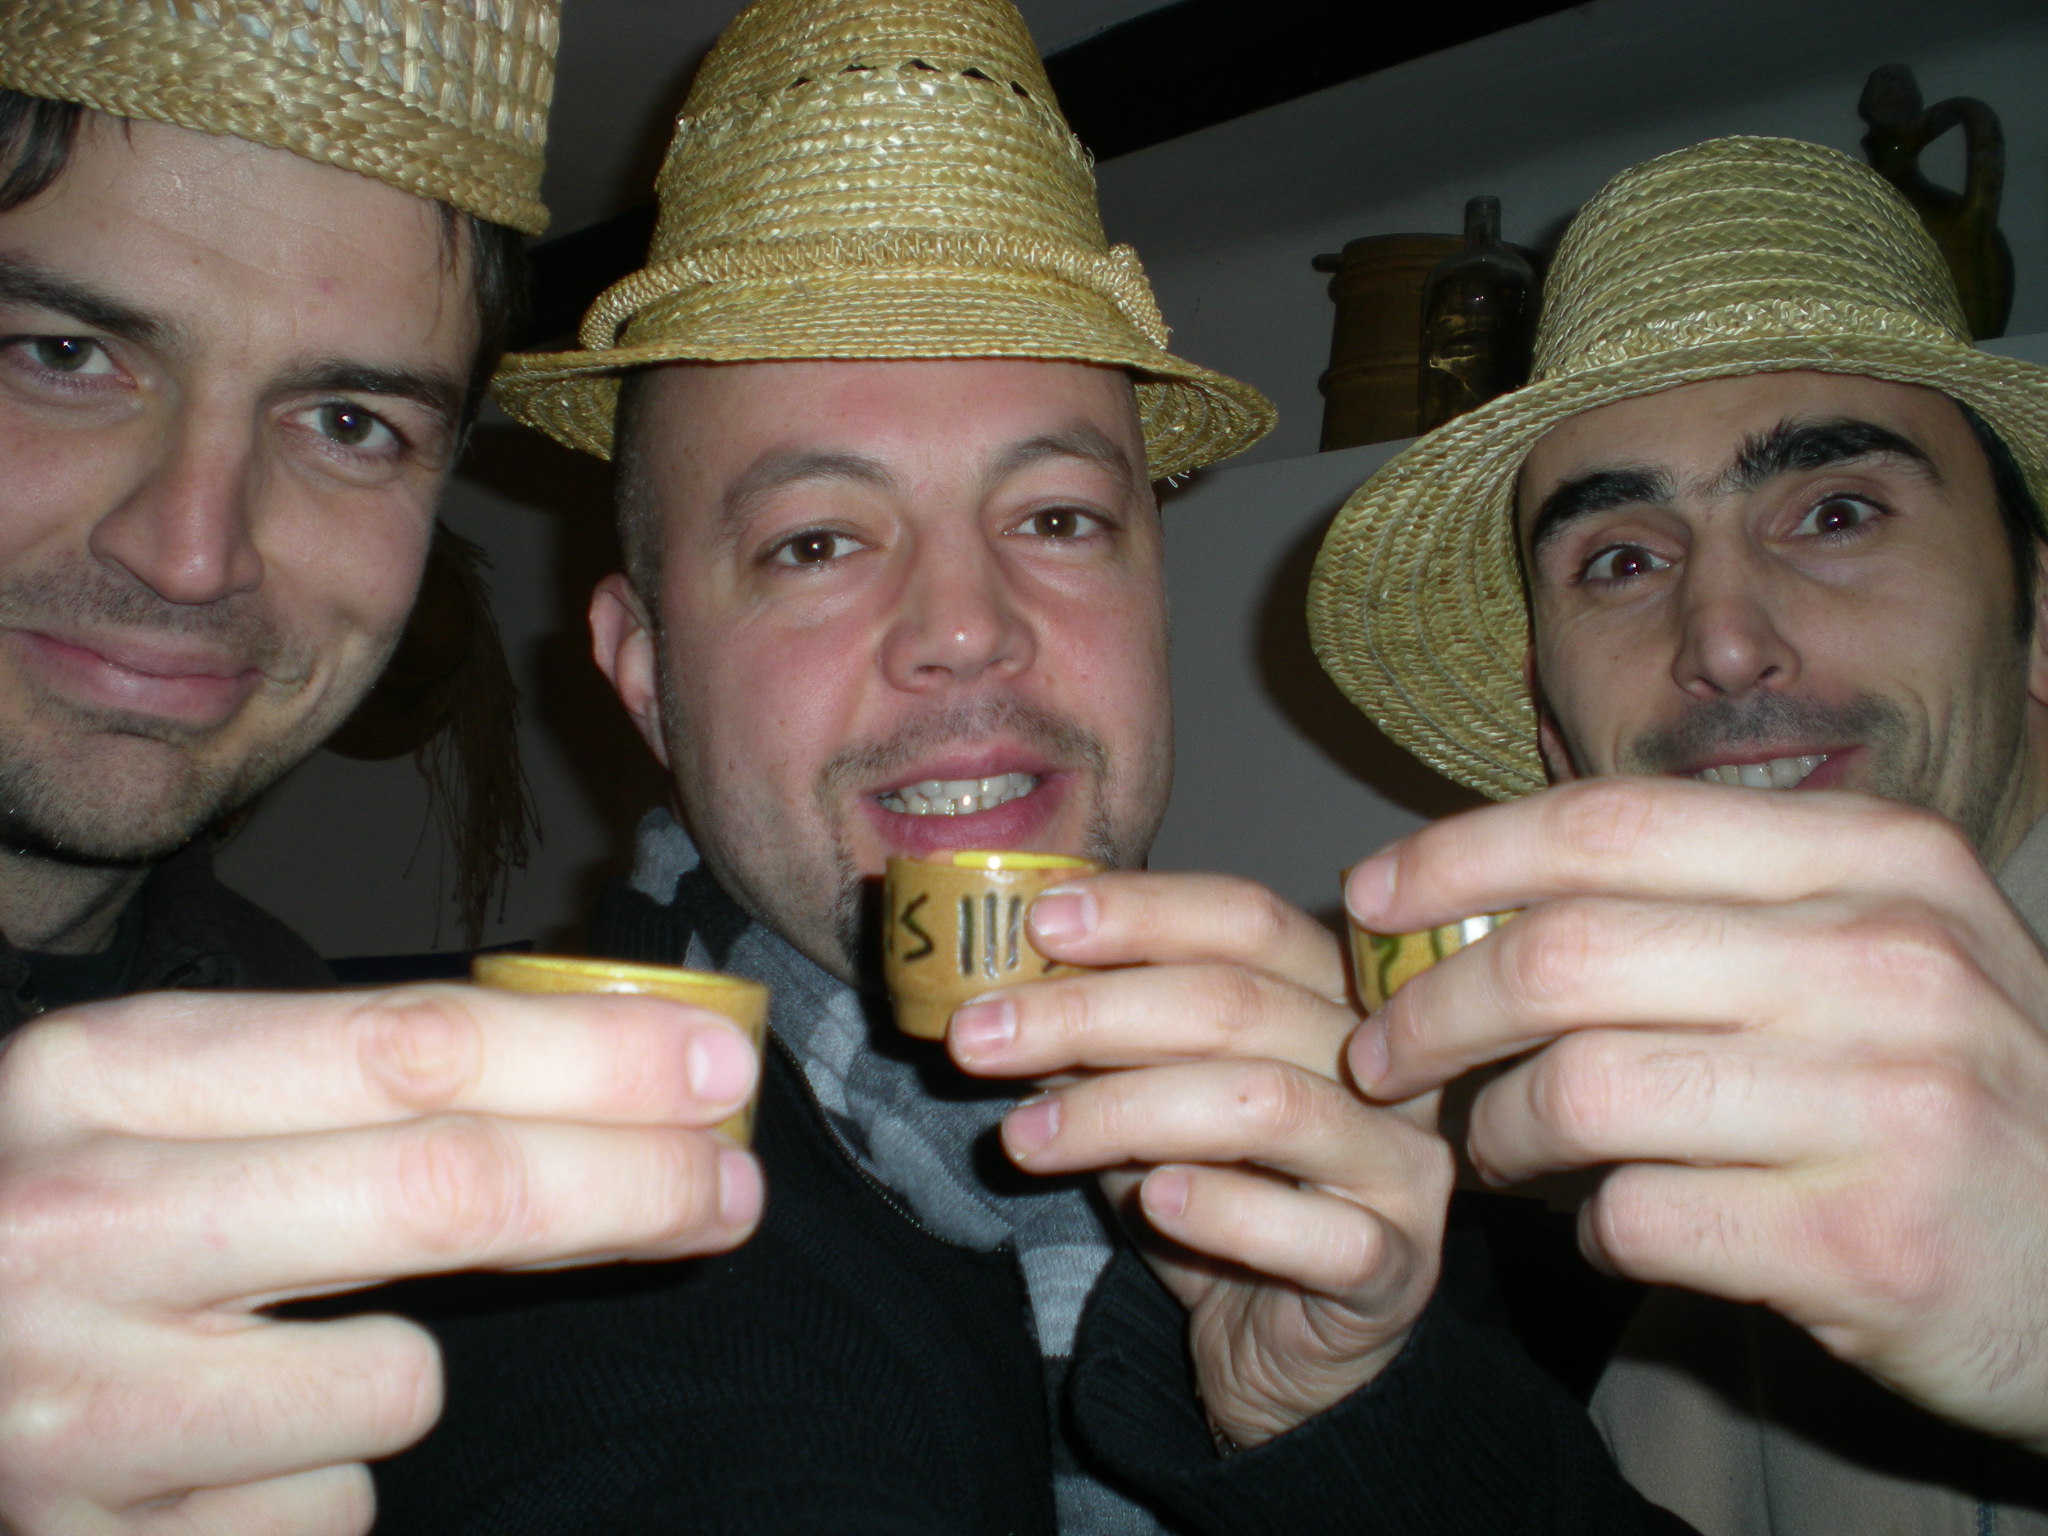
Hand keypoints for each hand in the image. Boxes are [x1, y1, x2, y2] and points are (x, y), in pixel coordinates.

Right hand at [0, 983, 762, 1534]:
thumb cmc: (63, 1220)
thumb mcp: (160, 1107)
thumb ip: (348, 1081)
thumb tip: (615, 1078)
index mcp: (104, 1075)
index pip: (411, 1047)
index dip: (594, 1060)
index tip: (716, 1071)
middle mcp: (80, 1230)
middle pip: (443, 1191)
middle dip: (626, 1184)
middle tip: (733, 1187)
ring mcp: (79, 1409)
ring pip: (398, 1384)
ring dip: (398, 1373)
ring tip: (273, 1366)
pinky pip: (330, 1510)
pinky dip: (314, 1483)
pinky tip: (219, 1457)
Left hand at [946, 871, 1451, 1446]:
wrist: (1275, 1341)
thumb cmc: (1215, 1194)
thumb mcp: (1142, 1099)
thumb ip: (1097, 1040)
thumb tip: (1000, 982)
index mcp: (1334, 993)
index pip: (1248, 919)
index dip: (1144, 912)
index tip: (1039, 921)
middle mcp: (1386, 1063)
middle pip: (1241, 1005)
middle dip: (1090, 1014)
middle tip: (977, 1036)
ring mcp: (1401, 1165)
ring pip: (1267, 1105)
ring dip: (1122, 1111)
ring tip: (1021, 1137)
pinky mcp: (1395, 1266)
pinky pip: (1315, 1232)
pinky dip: (1222, 1208)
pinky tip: (1148, 1200)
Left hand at [1348, 775, 2047, 1450]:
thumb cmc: (1947, 1087)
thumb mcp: (1871, 951)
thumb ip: (1703, 908)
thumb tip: (1472, 903)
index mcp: (1876, 858)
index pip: (1609, 822)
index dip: (1459, 857)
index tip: (1369, 900)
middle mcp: (1889, 959)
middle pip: (1566, 955)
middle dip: (1432, 1010)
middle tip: (1380, 1057)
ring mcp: (1889, 1102)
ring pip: (1582, 1092)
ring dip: (1500, 1132)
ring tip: (1497, 1151)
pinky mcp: (1867, 1242)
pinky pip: (1638, 1219)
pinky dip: (1588, 1228)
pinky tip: (1607, 1226)